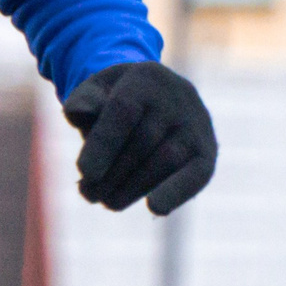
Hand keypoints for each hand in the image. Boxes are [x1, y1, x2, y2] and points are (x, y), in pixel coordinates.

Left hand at [63, 62, 217, 215]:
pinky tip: (155, 208)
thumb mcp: (95, 91)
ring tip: (106, 201)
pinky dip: (177, 192)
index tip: (85, 173)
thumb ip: (83, 100)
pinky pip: (196, 173)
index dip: (104, 143)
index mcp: (146, 76)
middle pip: (142, 140)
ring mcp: (196, 122)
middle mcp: (177, 96)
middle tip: (89, 194)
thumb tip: (78, 112)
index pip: (124, 110)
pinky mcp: (207, 150)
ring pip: (164, 160)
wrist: (157, 97)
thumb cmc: (116, 99)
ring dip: (132, 188)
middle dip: (112, 173)